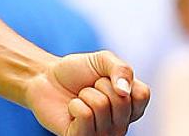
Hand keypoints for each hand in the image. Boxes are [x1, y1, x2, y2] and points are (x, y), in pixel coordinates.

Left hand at [26, 51, 150, 135]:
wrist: (45, 78)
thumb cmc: (77, 72)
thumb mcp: (103, 60)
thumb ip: (122, 69)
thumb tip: (125, 91)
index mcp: (132, 107)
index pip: (142, 94)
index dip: (121, 78)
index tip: (106, 78)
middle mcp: (121, 125)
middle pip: (121, 100)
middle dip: (100, 85)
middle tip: (89, 88)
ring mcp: (103, 135)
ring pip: (101, 106)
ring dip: (85, 94)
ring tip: (80, 98)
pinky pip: (84, 115)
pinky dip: (75, 105)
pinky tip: (71, 110)